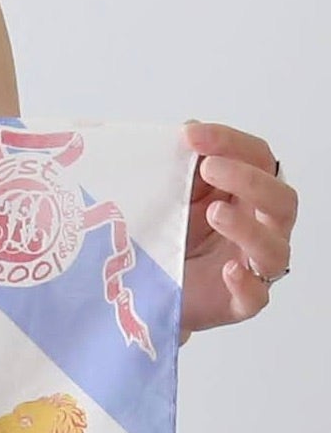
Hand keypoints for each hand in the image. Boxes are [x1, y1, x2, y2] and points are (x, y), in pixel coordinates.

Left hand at [181, 122, 297, 337]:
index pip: (258, 158)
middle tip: (208, 167)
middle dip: (246, 179)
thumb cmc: (175, 241)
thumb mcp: (176, 198)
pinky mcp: (241, 303)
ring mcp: (256, 267)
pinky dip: (246, 283)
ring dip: (247, 227)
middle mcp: (263, 227)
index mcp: (251, 195)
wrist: (153, 293)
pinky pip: (256, 295)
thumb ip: (186, 168)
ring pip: (274, 247)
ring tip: (213, 213)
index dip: (230, 142)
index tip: (191, 134)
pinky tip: (229, 270)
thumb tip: (190, 129)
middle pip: (279, 198)